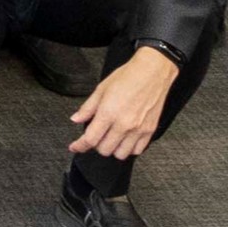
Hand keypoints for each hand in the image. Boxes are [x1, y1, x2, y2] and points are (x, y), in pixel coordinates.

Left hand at [69, 46, 182, 160]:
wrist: (153, 72)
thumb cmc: (128, 76)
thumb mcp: (101, 89)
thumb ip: (87, 108)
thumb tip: (76, 119)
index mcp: (108, 113)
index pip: (90, 139)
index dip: (79, 146)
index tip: (75, 147)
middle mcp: (123, 124)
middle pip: (104, 150)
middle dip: (96, 145)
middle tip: (96, 136)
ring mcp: (138, 129)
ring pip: (121, 154)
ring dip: (113, 148)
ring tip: (111, 138)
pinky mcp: (150, 130)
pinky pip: (137, 150)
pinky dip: (129, 148)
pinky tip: (125, 139)